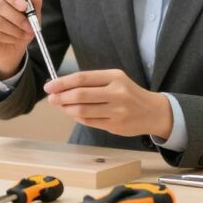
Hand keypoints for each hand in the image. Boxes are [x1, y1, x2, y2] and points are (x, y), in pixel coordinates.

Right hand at [0, 0, 41, 78]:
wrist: (12, 46)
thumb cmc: (20, 26)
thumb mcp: (32, 15)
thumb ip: (34, 4)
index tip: (24, 6)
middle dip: (17, 18)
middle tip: (29, 26)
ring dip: (15, 30)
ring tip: (25, 35)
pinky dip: (9, 38)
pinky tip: (15, 39)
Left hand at [44, 69, 172, 137]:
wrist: (153, 112)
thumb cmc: (129, 93)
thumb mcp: (115, 80)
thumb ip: (92, 83)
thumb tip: (62, 87)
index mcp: (114, 77)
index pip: (82, 78)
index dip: (62, 82)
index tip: (49, 86)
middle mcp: (117, 92)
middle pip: (80, 95)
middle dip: (61, 97)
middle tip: (51, 99)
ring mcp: (117, 110)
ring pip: (83, 111)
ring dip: (67, 109)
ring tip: (60, 106)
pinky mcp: (116, 125)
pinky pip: (89, 122)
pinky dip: (77, 117)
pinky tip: (73, 113)